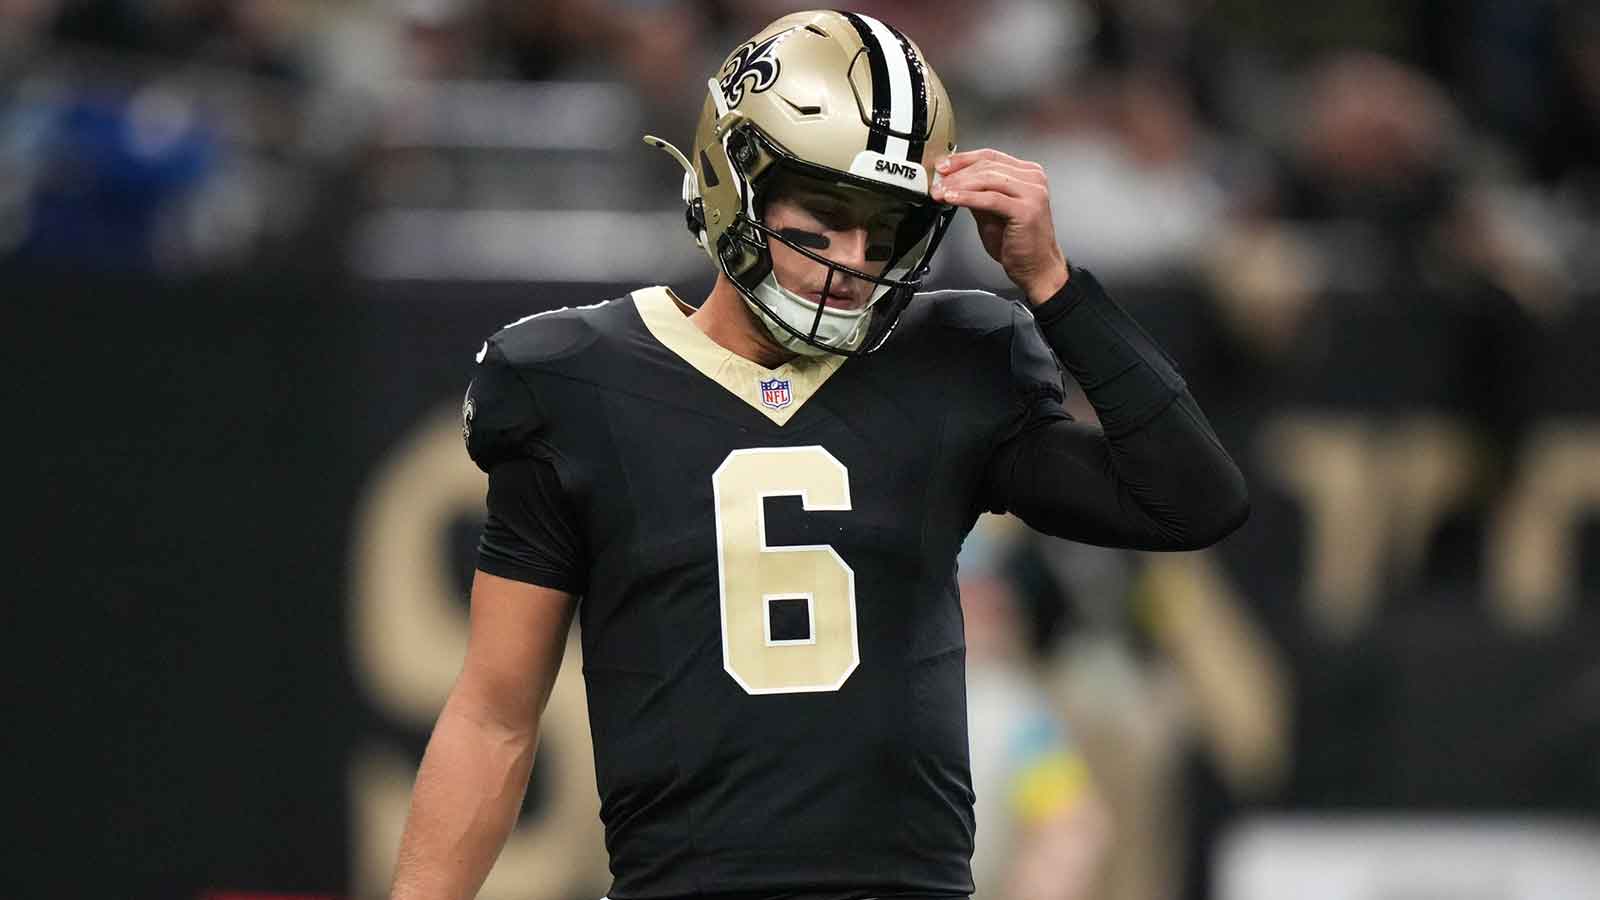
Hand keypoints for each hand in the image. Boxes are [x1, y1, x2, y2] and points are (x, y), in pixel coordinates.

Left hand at [931, 149, 1069, 304]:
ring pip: (988, 178)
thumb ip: (976, 194)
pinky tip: (953, 199)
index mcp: (1027, 174)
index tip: (943, 166)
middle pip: (987, 166)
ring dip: (959, 184)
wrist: (1037, 267)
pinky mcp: (1026, 210)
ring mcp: (1032, 193)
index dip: (962, 159)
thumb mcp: (990, 212)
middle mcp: (1033, 179)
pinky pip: (991, 198)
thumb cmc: (1019, 243)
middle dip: (957, 173)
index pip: (990, 156)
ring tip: (941, 192)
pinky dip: (968, 197)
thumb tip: (952, 183)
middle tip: (937, 182)